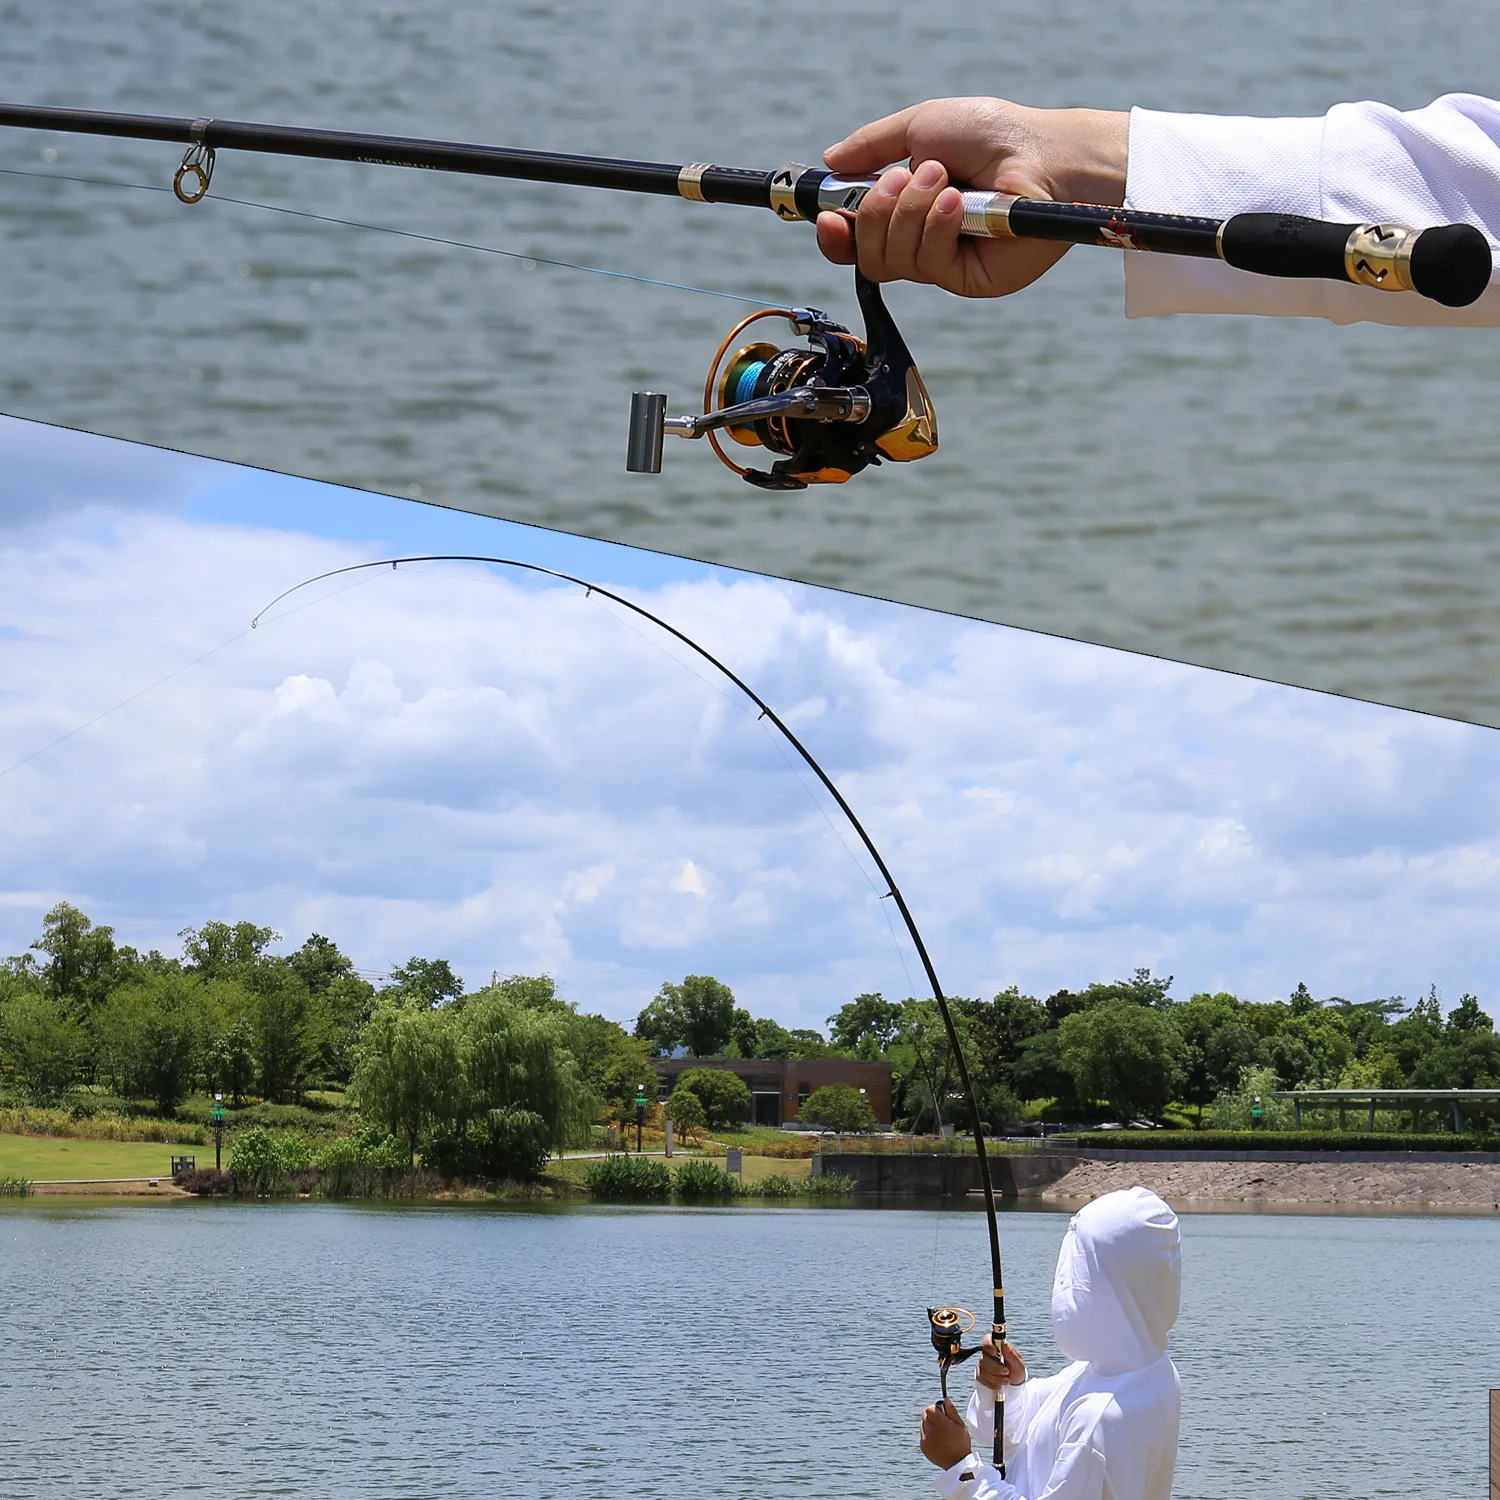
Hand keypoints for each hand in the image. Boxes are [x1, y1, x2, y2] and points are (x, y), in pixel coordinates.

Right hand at [815, 97, 1127, 296]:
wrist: (1045, 154)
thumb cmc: (993, 135)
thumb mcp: (922, 125)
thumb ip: (872, 146)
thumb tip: (830, 162)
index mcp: (907, 211)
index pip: (856, 242)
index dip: (836, 237)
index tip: (827, 217)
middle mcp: (922, 242)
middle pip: (866, 256)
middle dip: (874, 214)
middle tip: (905, 177)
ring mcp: (945, 265)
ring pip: (892, 262)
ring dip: (910, 213)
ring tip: (944, 180)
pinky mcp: (968, 281)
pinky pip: (927, 267)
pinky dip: (935, 229)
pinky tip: (959, 204)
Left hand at [920, 1398, 974, 1470]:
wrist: (958, 1464)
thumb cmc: (961, 1443)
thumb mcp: (960, 1425)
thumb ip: (951, 1411)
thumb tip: (946, 1399)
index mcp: (940, 1424)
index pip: (930, 1408)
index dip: (935, 1408)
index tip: (942, 1413)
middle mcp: (930, 1430)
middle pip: (924, 1415)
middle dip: (931, 1415)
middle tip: (941, 1422)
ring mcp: (925, 1439)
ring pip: (923, 1425)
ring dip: (929, 1425)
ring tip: (941, 1433)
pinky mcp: (923, 1447)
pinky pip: (922, 1435)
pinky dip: (928, 1435)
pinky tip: (938, 1441)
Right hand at [977, 1333, 1026, 1390]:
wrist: (1014, 1384)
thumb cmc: (1017, 1371)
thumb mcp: (1019, 1364)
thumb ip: (1012, 1354)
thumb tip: (1004, 1343)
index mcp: (998, 1346)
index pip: (987, 1339)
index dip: (987, 1345)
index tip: (994, 1353)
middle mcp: (988, 1354)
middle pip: (984, 1359)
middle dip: (996, 1368)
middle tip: (1007, 1372)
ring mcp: (983, 1364)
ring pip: (982, 1370)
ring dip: (996, 1378)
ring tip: (1007, 1381)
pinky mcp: (981, 1374)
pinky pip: (981, 1379)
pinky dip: (992, 1384)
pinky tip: (999, 1386)